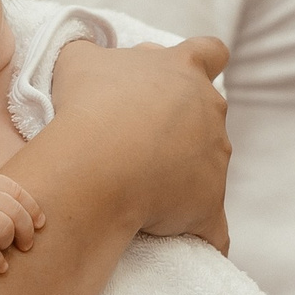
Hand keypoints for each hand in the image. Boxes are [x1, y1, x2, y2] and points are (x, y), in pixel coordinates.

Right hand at [50, 37, 231, 249]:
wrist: (98, 162)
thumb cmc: (88, 104)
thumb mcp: (78, 60)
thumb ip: (93, 51)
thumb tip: (93, 55)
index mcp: (183, 69)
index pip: (210, 52)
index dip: (202, 61)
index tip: (183, 76)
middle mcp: (210, 110)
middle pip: (208, 112)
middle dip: (184, 123)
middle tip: (141, 137)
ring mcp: (216, 158)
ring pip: (209, 164)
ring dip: (184, 172)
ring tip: (142, 186)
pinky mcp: (210, 204)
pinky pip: (213, 227)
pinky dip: (201, 232)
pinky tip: (187, 243)